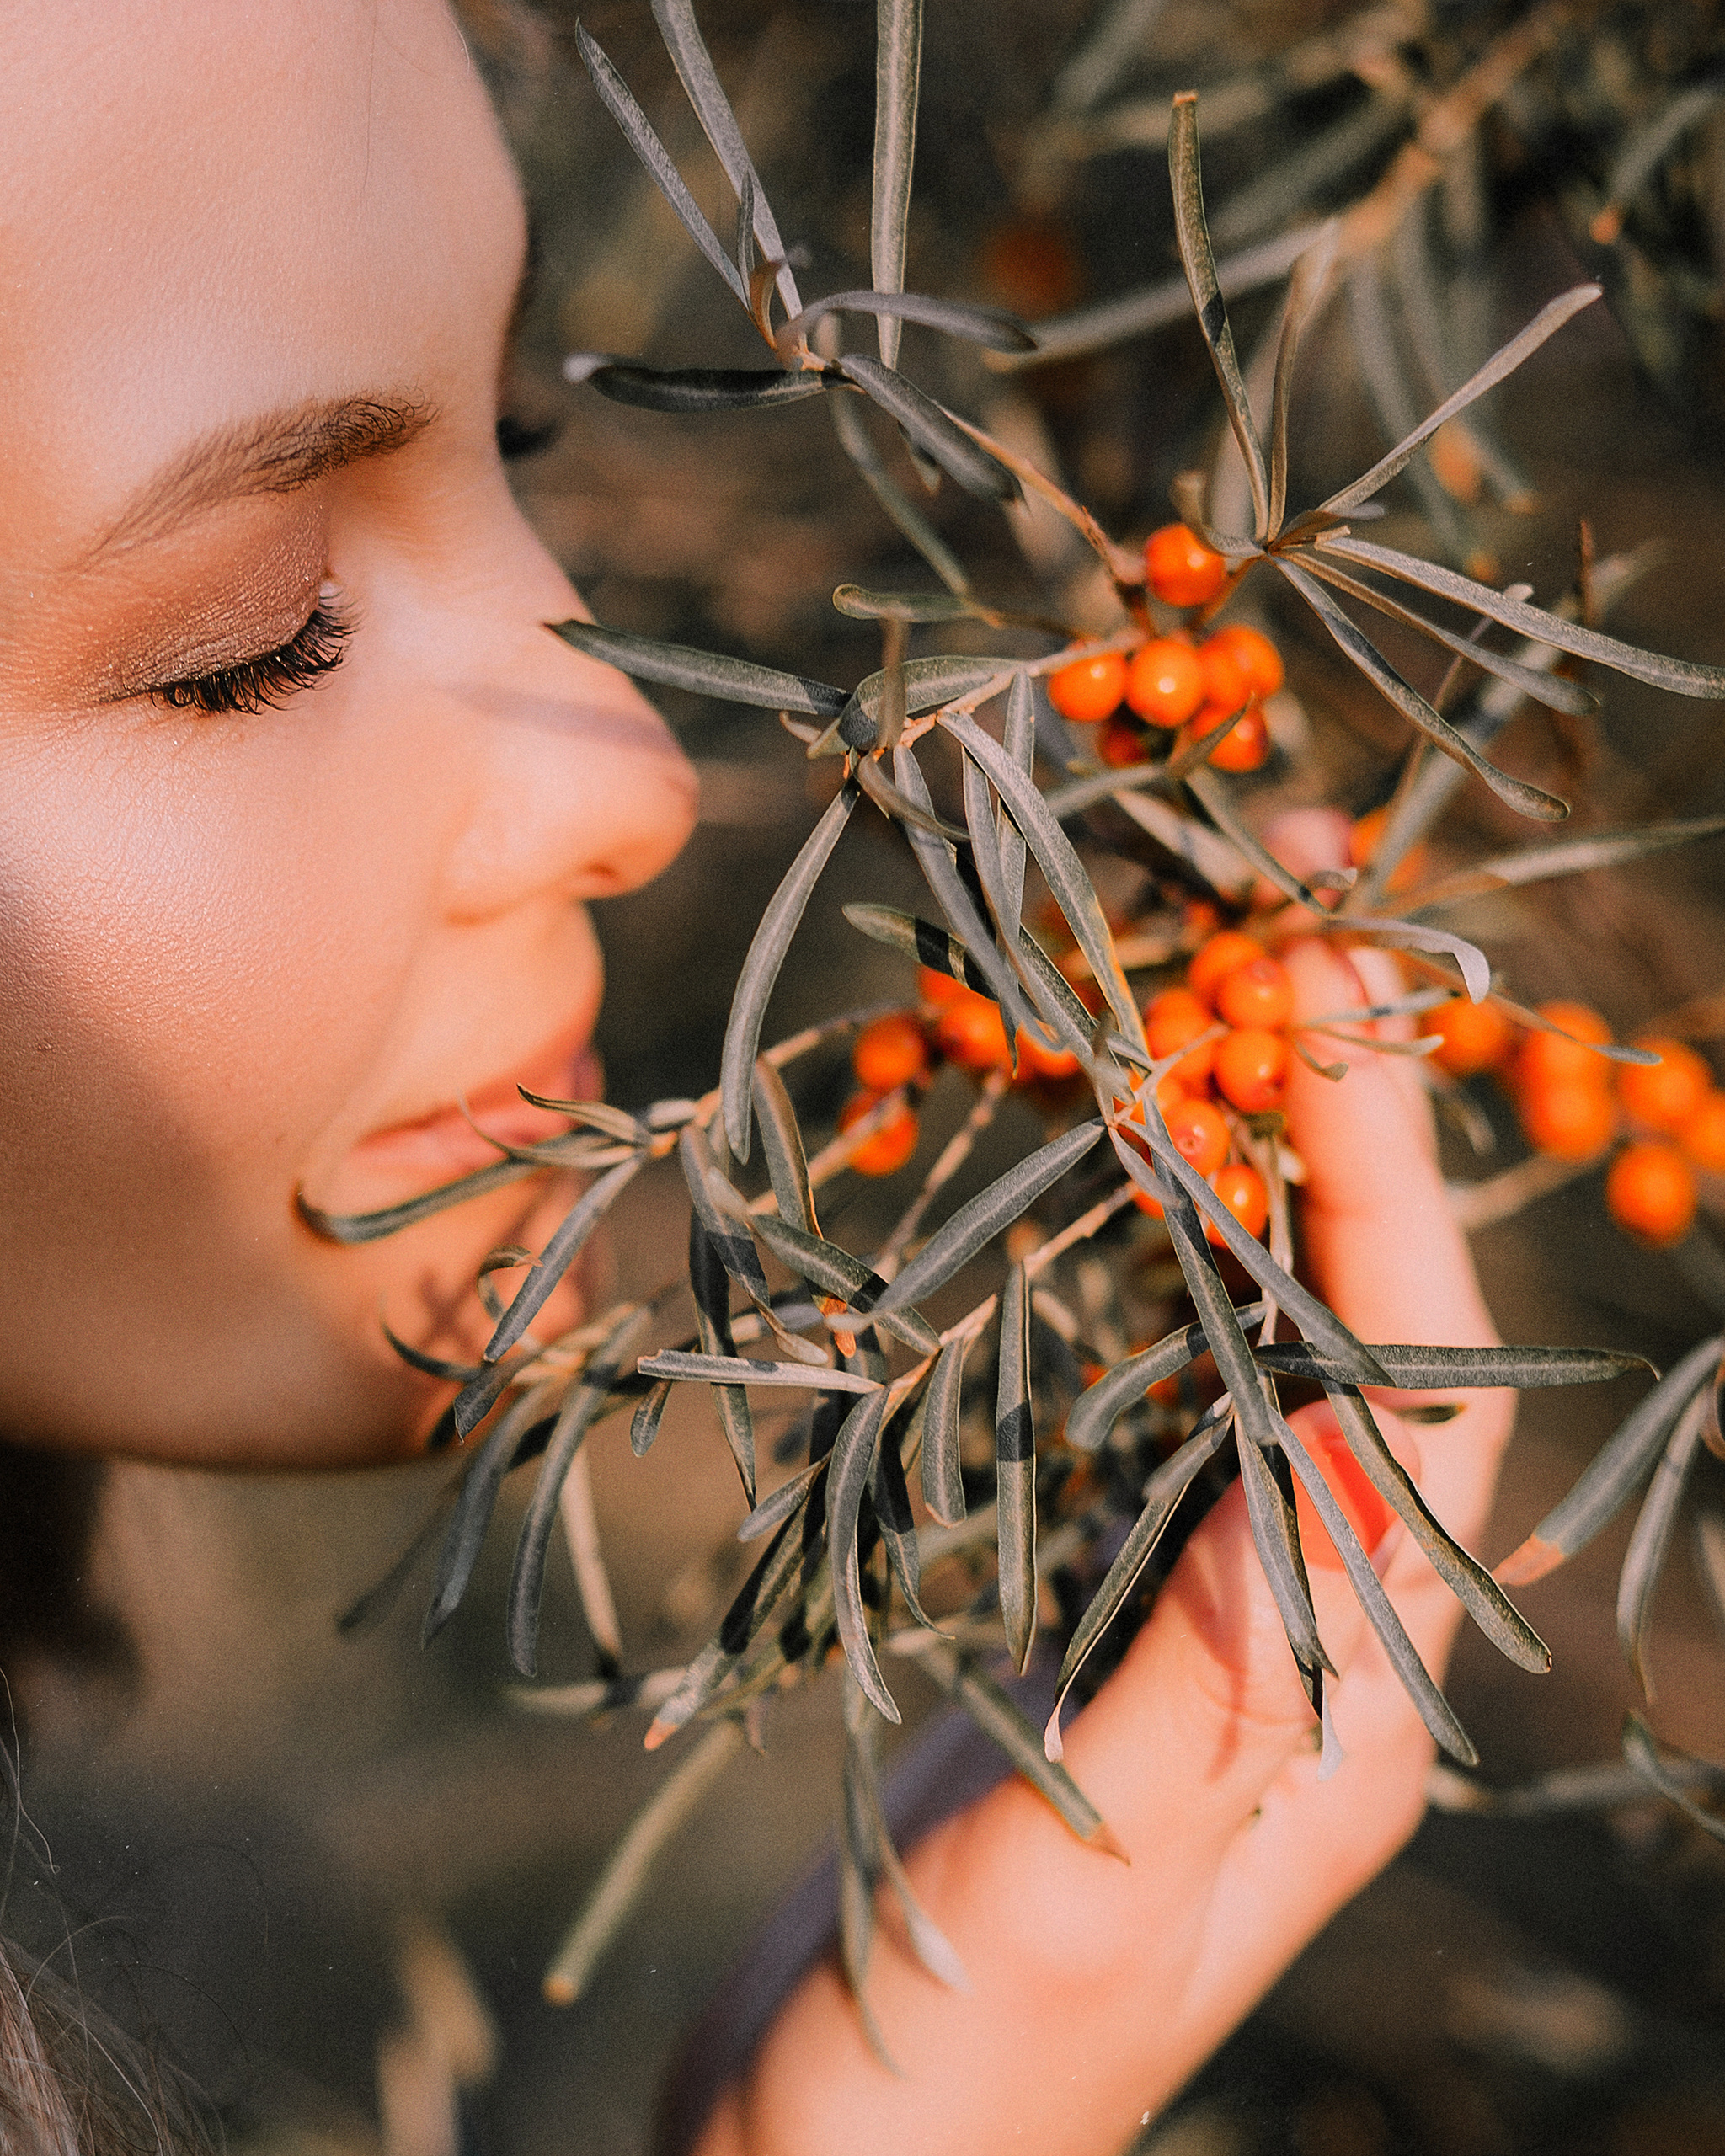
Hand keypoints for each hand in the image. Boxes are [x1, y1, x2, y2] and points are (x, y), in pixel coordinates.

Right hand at [700, 825, 1513, 2155]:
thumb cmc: (939, 2093)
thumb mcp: (1082, 1893)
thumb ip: (1211, 1681)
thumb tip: (1344, 1442)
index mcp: (1339, 1711)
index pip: (1410, 1400)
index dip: (1386, 1186)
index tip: (1324, 997)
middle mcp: (1287, 1640)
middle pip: (1346, 1336)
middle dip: (1322, 1127)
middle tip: (1261, 929)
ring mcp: (1176, 1614)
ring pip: (1231, 1341)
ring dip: (1216, 1168)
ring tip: (1167, 1003)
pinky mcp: (1070, 1612)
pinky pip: (1116, 1395)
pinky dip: (1103, 1263)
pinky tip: (1056, 1173)